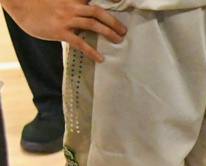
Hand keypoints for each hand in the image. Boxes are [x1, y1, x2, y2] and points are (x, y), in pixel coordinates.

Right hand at [3, 0, 125, 62]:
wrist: (19, 4)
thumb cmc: (38, 4)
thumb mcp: (58, 0)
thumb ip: (72, 6)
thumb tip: (86, 17)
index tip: (120, 1)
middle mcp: (72, 6)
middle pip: (98, 11)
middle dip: (113, 21)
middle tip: (123, 31)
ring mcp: (66, 19)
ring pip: (93, 24)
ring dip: (108, 32)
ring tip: (118, 41)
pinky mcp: (60, 31)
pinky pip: (80, 42)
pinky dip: (92, 51)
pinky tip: (100, 58)